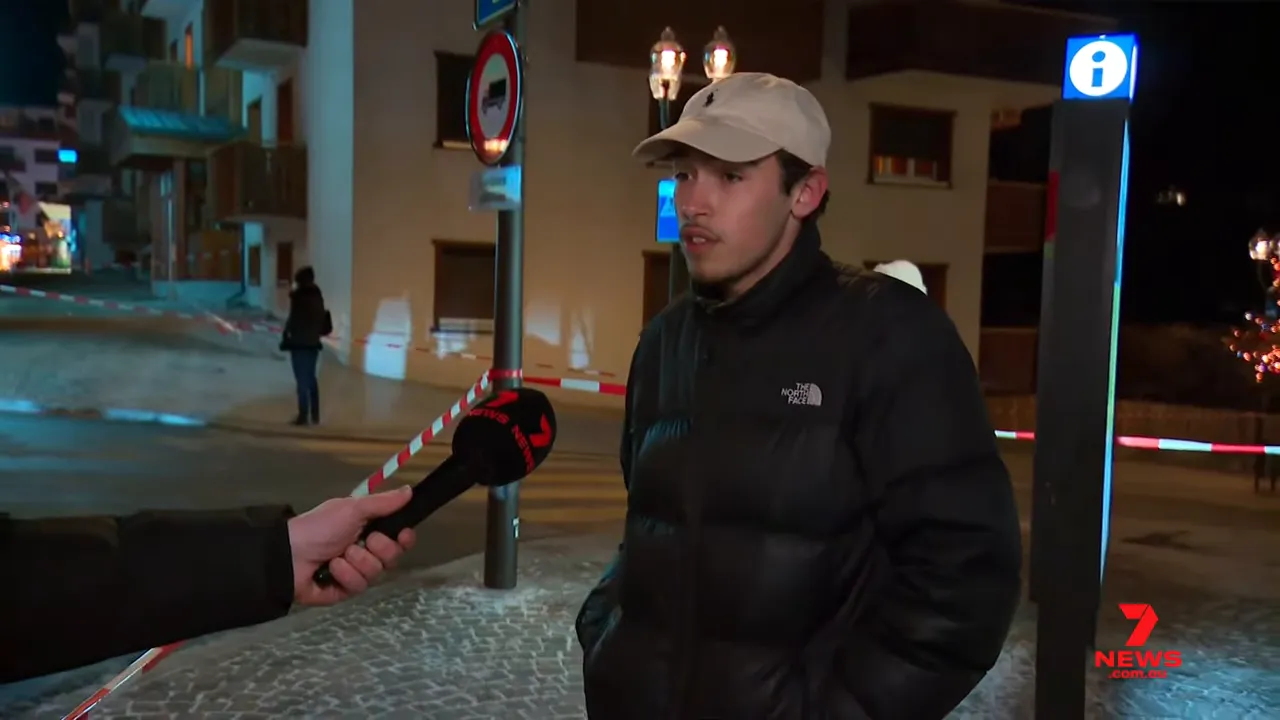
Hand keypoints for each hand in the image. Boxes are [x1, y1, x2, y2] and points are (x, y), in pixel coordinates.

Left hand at [286, 486, 416, 605]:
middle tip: (365, 540)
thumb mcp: (352, 509)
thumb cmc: (319, 527)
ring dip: (358, 562)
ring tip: (338, 555)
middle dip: (379, 548)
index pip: (399, 538)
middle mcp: (366, 552)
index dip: (405, 538)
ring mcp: (356, 572)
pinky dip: (346, 575)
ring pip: (376, 573)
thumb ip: (383, 502)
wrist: (288, 555)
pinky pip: (359, 586)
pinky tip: (331, 569)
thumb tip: (410, 490)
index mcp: (368, 530)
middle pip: (393, 557)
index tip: (403, 534)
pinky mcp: (346, 590)